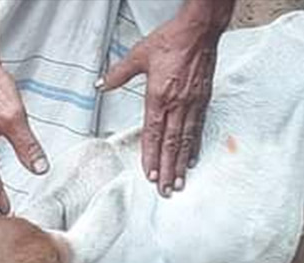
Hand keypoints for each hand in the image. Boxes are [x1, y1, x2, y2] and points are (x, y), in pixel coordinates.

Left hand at [99, 1, 231, 196]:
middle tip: (165, 190)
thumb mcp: (139, 55)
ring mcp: (191, 104)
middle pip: (170, 143)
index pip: (153, 133)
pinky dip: (194, 146)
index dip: (151, 156)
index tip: (150, 175)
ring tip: (178, 182)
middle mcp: (177, 104)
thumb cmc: (171, 40)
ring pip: (185, 140)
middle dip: (167, 168)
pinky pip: (197, 129)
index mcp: (159, 95)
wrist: (199, 31)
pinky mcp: (202, 101)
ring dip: (180, 164)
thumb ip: (119, 73)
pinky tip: (191, 159)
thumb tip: (101, 84)